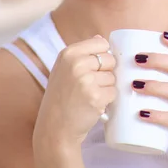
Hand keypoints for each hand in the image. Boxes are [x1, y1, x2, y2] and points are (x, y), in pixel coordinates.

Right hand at [33, 35, 116, 149]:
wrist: (54, 129)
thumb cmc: (61, 99)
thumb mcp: (63, 70)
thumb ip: (82, 53)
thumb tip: (100, 38)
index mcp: (69, 53)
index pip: (102, 43)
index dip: (102, 56)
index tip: (92, 68)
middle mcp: (76, 64)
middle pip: (110, 59)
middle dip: (105, 73)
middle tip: (89, 85)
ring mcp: (86, 80)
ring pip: (113, 77)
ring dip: (106, 88)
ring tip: (89, 96)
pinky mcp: (95, 97)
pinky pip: (114, 92)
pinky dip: (107, 100)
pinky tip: (93, 105)